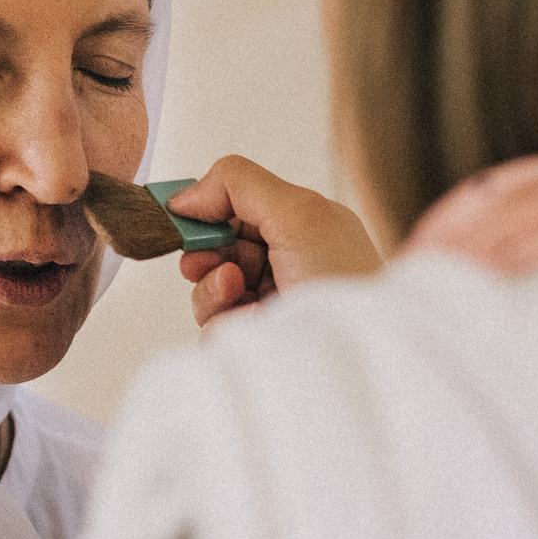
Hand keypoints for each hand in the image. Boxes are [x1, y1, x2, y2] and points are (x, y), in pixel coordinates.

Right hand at [167, 154, 383, 325]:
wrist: (354, 354)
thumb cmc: (344, 285)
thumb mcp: (298, 212)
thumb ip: (239, 184)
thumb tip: (186, 195)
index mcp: (304, 227)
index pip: (240, 206)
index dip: (209, 207)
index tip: (183, 212)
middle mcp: (287, 263)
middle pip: (218, 244)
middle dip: (205, 246)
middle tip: (203, 251)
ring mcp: (269, 303)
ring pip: (208, 284)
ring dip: (212, 281)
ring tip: (234, 286)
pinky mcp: (254, 338)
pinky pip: (211, 320)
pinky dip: (218, 312)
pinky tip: (244, 314)